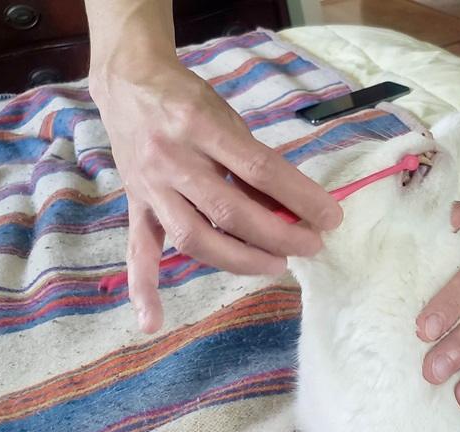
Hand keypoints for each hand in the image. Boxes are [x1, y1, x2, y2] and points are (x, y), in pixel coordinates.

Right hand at [90, 57, 341, 332]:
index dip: (300, 198)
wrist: (129, 83)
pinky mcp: (135, 205)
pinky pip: (138, 250)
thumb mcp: (228, 117)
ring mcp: (150, 187)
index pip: (261, 170)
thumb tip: (294, 207)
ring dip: (238, 259)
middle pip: (230, 210)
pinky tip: (153, 321)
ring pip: (194, 236)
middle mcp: (172, 159)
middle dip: (278, 235)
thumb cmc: (189, 100)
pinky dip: (145, 288)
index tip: (331, 217)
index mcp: (202, 127)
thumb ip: (255, 161)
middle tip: (311, 246)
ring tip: (275, 265)